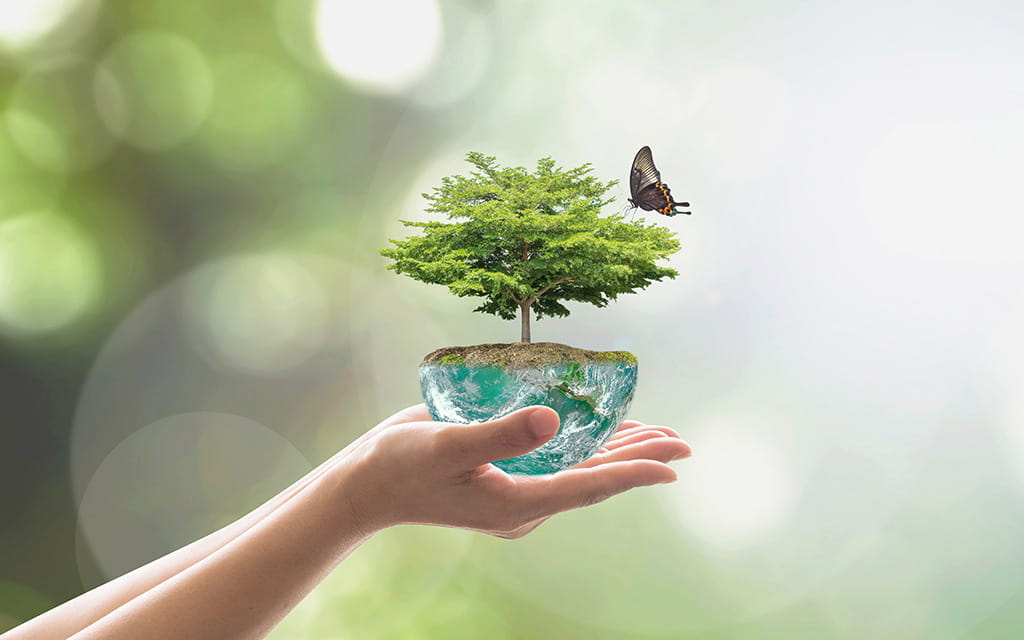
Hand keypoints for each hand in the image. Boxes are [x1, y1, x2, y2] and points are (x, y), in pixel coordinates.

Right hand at [341, 405, 690, 538]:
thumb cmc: (400, 466)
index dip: (632, 473)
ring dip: (619, 451)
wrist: (366, 483)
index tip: (672, 466)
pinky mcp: (505, 473)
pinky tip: (603, 429)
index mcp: (516, 502)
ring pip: (580, 469)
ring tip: (659, 437)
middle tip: (683, 444)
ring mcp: (516, 488)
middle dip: (639, 460)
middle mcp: (524, 500)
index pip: (587, 485)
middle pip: (594, 478)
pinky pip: (558, 461)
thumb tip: (554, 419)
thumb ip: (500, 434)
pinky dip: (585, 444)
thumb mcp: (447, 445)